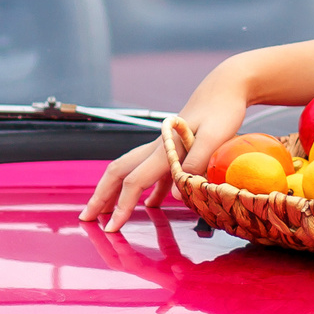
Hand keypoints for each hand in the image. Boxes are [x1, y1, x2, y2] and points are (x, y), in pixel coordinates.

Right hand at [80, 56, 255, 231]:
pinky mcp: (175, 148)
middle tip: (86, 218)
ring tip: (105, 211)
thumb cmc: (222, 110)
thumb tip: (176, 195)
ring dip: (115, 192)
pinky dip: (146, 190)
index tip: (111, 228)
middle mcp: (158, 148)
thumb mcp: (215, 137)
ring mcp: (164, 148)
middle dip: (101, 196)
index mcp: (165, 148)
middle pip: (119, 173)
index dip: (121, 206)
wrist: (227, 86)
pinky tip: (150, 204)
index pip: (135, 181)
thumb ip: (195, 163)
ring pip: (131, 172)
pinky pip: (154, 173)